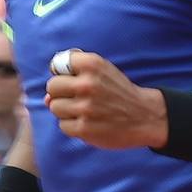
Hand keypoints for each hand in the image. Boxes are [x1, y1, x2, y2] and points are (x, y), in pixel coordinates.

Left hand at [44, 50, 167, 148]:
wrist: (145, 116)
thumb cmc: (119, 92)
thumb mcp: (103, 70)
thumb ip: (74, 73)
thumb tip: (46, 97)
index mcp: (92, 64)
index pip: (57, 64)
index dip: (62, 73)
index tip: (72, 78)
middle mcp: (87, 84)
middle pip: (52, 87)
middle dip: (61, 93)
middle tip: (77, 97)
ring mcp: (85, 107)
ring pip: (55, 107)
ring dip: (66, 111)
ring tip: (84, 111)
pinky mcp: (84, 128)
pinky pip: (63, 125)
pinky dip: (72, 126)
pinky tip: (88, 122)